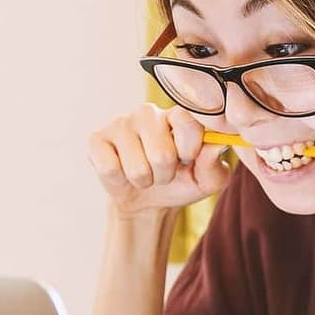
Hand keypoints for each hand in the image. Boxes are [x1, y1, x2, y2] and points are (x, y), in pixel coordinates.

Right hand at [87, 103, 230, 218]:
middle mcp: (149, 113)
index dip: (190, 149)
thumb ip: (215, 163)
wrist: (149, 201)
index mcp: (178, 115)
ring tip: (145, 174)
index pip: (187, 122)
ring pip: (137, 168)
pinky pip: (110, 169)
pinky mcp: (97, 139)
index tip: (188, 159)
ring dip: (145, 181)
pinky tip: (123, 172)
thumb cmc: (182, 183)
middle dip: (166, 175)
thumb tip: (217, 144)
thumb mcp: (208, 180)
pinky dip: (121, 181)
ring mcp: (120, 123)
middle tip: (164, 172)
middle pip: (161, 154)